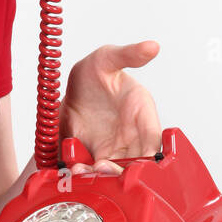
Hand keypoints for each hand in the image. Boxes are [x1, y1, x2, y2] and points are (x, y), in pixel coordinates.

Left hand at [58, 41, 161, 176]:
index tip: (137, 160)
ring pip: (116, 170)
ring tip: (84, 169)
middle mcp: (131, 134)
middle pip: (136, 162)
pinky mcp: (95, 156)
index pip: (153, 138)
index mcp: (141, 111)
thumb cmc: (93, 73)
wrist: (68, 90)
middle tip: (103, 166)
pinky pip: (95, 171)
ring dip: (103, 175)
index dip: (147, 153)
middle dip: (122, 169)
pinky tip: (74, 169)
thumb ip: (128, 54)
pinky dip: (86, 174)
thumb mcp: (107, 58)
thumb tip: (152, 46)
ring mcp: (114, 147)